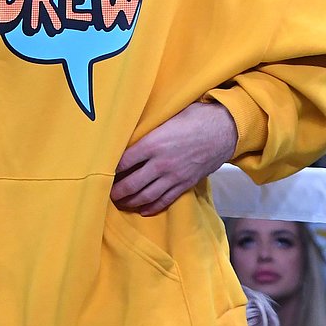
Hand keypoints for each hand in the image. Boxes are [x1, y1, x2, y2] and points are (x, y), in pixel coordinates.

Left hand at [110, 102, 236, 215]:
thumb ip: (148, 128)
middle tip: (106, 194)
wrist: (225, 130)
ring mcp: (173, 176)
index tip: (100, 172)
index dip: (110, 170)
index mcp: (152, 144)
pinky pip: (165, 200)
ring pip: (146, 196)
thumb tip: (129, 131)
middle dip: (116, 192)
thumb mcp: (166, 116)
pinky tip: (142, 209)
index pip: (123, 162)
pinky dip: (152, 207)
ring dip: (131, 202)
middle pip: (131, 184)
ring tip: (120, 203)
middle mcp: (160, 163)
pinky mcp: (185, 184)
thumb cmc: (194, 117)